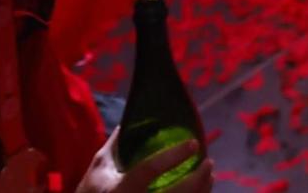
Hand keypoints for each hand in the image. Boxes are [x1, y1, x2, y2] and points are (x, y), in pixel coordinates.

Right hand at [76, 132, 212, 192]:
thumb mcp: (98, 170)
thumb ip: (115, 146)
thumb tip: (130, 121)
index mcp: (120, 189)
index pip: (148, 171)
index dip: (172, 157)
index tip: (193, 143)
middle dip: (197, 179)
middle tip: (209, 162)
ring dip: (201, 191)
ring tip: (209, 175)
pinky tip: (201, 190)